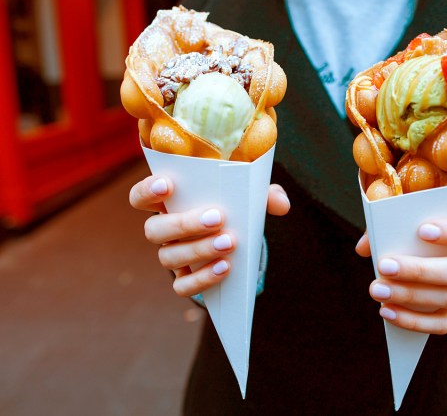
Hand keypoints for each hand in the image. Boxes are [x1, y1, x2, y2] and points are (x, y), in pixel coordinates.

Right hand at [129, 176, 289, 296]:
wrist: (241, 238)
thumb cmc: (238, 207)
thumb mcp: (252, 196)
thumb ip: (266, 194)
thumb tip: (280, 204)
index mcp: (170, 202)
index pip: (141, 196)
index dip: (148, 190)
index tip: (168, 185)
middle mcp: (164, 230)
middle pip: (154, 229)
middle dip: (184, 224)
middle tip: (217, 217)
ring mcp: (172, 256)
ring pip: (168, 257)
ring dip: (198, 250)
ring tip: (229, 243)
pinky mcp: (186, 279)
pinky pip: (183, 286)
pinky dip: (203, 278)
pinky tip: (226, 268)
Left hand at [356, 213, 446, 333]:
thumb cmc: (434, 228)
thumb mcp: (424, 217)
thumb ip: (395, 223)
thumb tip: (365, 247)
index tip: (422, 230)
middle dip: (421, 271)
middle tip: (385, 267)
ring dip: (410, 296)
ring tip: (378, 290)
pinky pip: (442, 323)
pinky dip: (413, 320)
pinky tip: (387, 311)